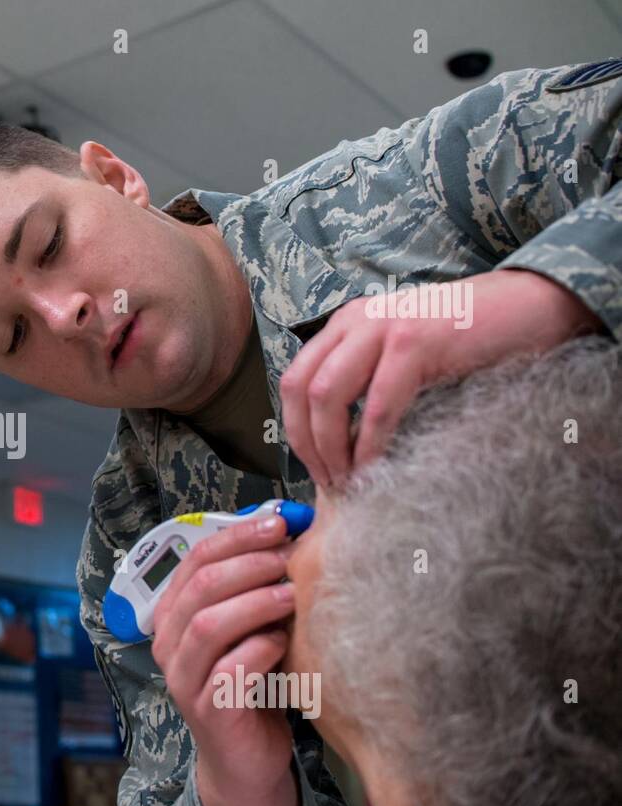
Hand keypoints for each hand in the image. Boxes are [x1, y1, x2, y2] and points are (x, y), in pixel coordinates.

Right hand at [150, 513, 299, 805]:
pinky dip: (261, 649)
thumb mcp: (250, 625)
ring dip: (256, 602)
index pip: (196, 557)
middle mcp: (168, 642)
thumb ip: (256, 584)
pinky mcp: (207, 710)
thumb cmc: (253, 682)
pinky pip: (231, 669)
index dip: (238, 535)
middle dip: (250, 563)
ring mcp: (183, 678)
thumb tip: (290, 525)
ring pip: (209, 624)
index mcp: (174, 613)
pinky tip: (284, 643)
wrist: (248, 757)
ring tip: (293, 595)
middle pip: (200, 586)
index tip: (281, 521)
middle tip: (292, 555)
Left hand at [280, 269, 600, 487]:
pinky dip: (370, 443)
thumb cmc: (470, 338)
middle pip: (300, 390)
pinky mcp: (415, 342)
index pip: (294, 381)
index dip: (296, 430)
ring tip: (349, 478)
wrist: (532, 305)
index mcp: (346, 324)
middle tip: (328, 481)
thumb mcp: (403, 354)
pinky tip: (375, 466)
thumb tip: (336, 443)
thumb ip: (366, 381)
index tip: (313, 468)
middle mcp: (356, 320)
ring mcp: (383, 327)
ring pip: (327, 396)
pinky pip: (377, 405)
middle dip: (307, 444)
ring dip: (332, 447)